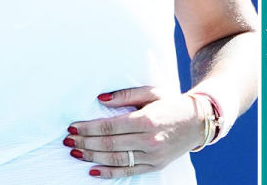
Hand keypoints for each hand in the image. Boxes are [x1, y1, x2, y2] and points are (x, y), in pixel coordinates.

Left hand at [65, 86, 202, 178]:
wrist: (198, 122)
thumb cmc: (172, 104)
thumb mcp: (152, 92)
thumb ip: (125, 95)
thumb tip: (99, 99)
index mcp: (147, 120)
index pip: (110, 126)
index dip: (88, 128)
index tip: (73, 126)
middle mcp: (149, 140)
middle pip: (109, 144)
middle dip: (85, 142)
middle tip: (68, 140)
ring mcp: (152, 156)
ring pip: (115, 159)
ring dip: (91, 156)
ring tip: (75, 152)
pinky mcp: (155, 166)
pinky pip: (128, 172)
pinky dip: (108, 173)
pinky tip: (92, 169)